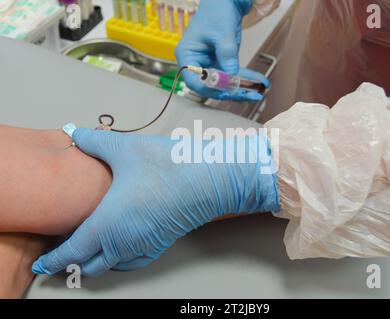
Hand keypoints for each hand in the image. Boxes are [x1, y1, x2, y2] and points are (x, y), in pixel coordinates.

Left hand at [32, 128, 278, 275]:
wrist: (209, 178)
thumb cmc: (169, 166)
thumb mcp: (125, 148)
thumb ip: (96, 142)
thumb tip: (78, 135)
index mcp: (108, 224)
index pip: (72, 252)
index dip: (55, 259)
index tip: (44, 263)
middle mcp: (124, 242)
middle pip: (90, 265)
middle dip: (72, 265)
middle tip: (61, 258)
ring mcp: (144, 245)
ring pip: (112, 266)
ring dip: (96, 263)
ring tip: (88, 253)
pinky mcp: (161, 243)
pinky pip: (134, 262)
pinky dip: (120, 261)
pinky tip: (121, 250)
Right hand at [176, 0, 268, 100]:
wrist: (224, 2)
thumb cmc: (216, 12)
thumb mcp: (222, 32)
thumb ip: (226, 53)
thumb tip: (231, 74)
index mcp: (187, 55)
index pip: (194, 80)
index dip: (209, 88)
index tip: (226, 91)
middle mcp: (196, 64)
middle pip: (210, 86)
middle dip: (230, 92)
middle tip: (248, 95)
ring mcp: (209, 65)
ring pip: (223, 85)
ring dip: (241, 89)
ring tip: (257, 93)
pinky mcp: (221, 64)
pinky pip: (232, 77)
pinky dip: (245, 80)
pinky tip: (260, 83)